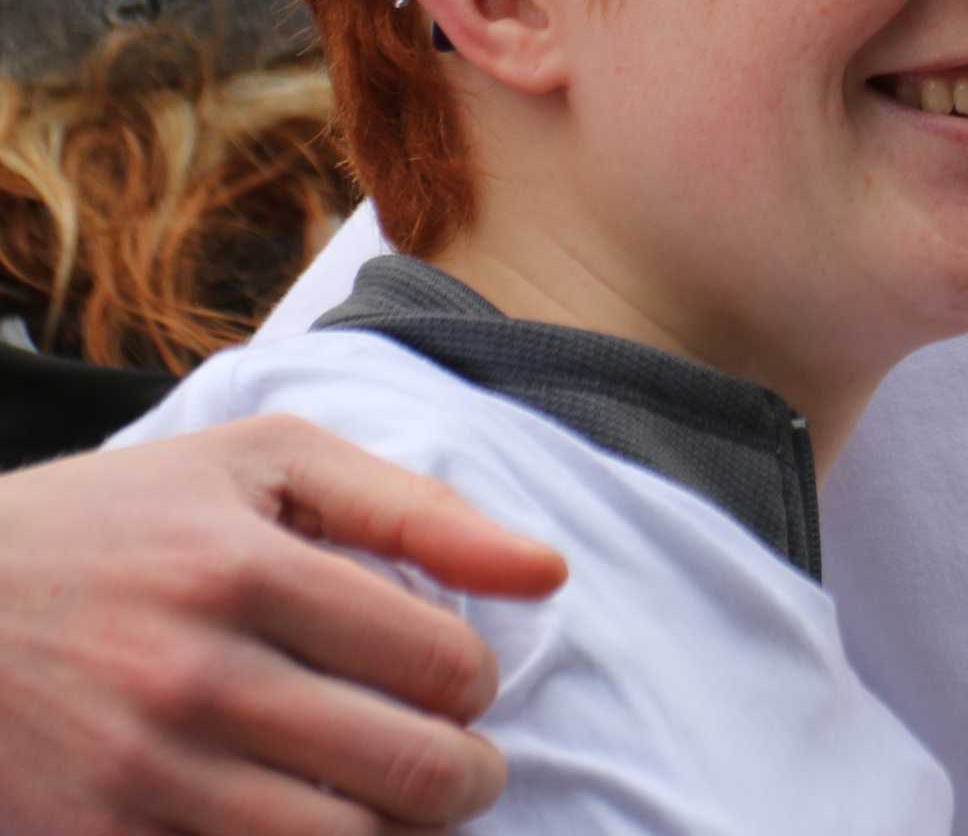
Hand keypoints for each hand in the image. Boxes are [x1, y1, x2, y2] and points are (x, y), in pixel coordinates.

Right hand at [0, 414, 566, 835]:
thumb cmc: (118, 524)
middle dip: (464, 777)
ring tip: (393, 805)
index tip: (451, 680)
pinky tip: (308, 823)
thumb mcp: (264, 466)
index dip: (475, 683)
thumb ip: (418, 510)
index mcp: (245, 569)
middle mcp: (193, 676)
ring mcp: (139, 775)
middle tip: (455, 764)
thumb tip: (551, 573)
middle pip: (411, 771)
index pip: (444, 664)